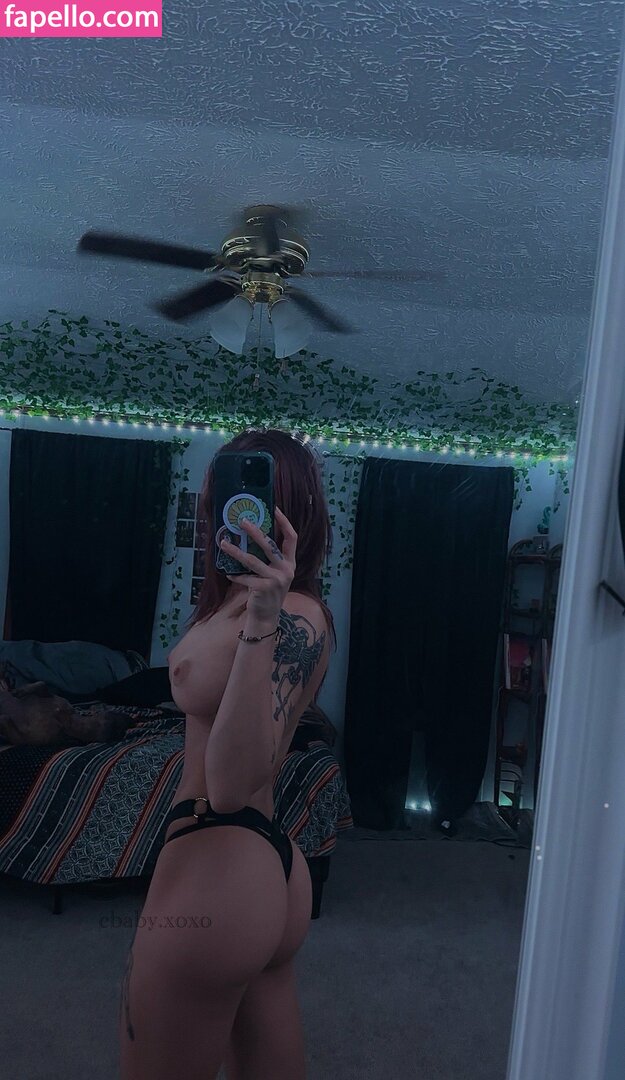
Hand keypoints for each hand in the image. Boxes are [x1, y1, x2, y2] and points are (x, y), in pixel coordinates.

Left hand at [219, 507, 295, 623]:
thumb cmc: (267, 591)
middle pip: (269, 545)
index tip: (275, 508)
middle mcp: (286, 570)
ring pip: (252, 560)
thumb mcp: (274, 574)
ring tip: (224, 544)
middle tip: (242, 521)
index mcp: (290, 563)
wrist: (266, 616)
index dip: (284, 522)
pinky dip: (235, 575)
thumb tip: (252, 536)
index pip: (292, 538)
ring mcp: (276, 579)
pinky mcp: (264, 588)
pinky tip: (228, 573)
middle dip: (254, 531)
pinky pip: (245, 577)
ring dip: (235, 552)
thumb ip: (269, 559)